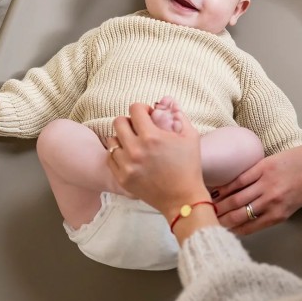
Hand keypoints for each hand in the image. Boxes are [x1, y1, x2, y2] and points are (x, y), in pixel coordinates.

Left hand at [108, 103, 207, 219]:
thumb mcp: (191, 136)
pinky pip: (110, 158)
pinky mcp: (122, 178)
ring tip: (134, 144)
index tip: (149, 116)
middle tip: (139, 129)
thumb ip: (179, 115)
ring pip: (112, 140)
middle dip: (130, 121)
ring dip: (122, 138)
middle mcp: (135, 150)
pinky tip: (130, 157)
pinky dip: (118, 155)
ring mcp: (126, 165)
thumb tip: (168, 101)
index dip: (143, 109)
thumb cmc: (189, 166)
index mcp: (152, 137)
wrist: (183, 199)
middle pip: (118, 122)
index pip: (135, 109)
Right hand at [213, 136, 301, 234]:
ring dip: (221, 205)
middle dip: (222, 220)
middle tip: (210, 221)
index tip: (222, 232)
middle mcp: (271, 201)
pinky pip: (240, 179)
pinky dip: (227, 186)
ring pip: (236, 198)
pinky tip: (218, 191)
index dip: (233, 230)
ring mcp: (266, 184)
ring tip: (209, 207)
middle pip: (239, 214)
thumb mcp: (296, 205)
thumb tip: (255, 215)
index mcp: (280, 213)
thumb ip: (276, 211)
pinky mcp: (263, 167)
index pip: (250, 227)